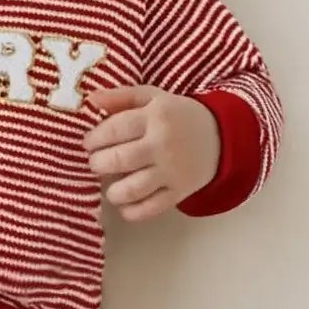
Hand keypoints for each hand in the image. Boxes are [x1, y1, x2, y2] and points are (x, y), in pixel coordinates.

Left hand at [84, 85, 220, 221]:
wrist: (220, 136)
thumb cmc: (177, 115)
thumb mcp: (153, 98)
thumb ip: (121, 97)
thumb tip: (91, 100)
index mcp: (155, 117)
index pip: (115, 129)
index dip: (94, 138)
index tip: (88, 143)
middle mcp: (162, 145)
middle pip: (119, 160)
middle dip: (98, 164)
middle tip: (97, 163)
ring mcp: (172, 171)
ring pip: (132, 189)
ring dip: (112, 192)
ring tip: (111, 186)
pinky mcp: (179, 192)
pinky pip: (150, 209)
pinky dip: (131, 211)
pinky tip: (125, 204)